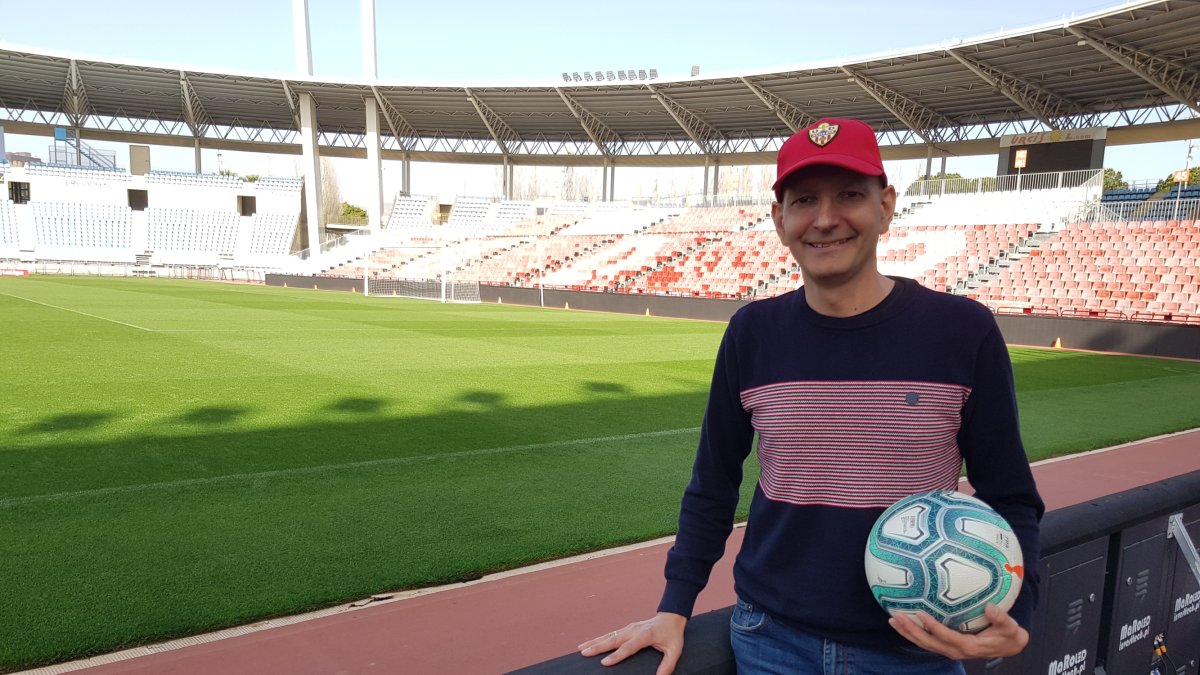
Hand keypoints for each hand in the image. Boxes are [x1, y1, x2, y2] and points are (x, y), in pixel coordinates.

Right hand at [577, 612, 687, 674]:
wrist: (671, 616)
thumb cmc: (672, 634)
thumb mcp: (675, 650)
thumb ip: (668, 664)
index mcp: (645, 635)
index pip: (629, 647)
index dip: (617, 655)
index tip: (604, 663)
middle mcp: (634, 630)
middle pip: (613, 639)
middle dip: (598, 647)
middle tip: (584, 653)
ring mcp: (629, 628)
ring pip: (609, 636)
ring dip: (594, 642)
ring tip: (581, 649)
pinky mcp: (626, 629)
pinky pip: (610, 635)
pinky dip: (598, 639)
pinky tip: (589, 644)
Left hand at [889, 604, 1028, 660]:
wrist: (1009, 646)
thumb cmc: (1008, 634)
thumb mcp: (1010, 627)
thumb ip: (1000, 618)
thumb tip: (990, 608)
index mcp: (969, 646)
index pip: (947, 637)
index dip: (933, 627)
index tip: (921, 614)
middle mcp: (956, 650)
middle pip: (929, 643)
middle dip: (911, 631)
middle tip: (896, 617)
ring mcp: (950, 650)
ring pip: (925, 644)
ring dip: (908, 633)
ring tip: (893, 620)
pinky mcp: (947, 646)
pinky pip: (928, 641)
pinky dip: (914, 633)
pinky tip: (904, 622)